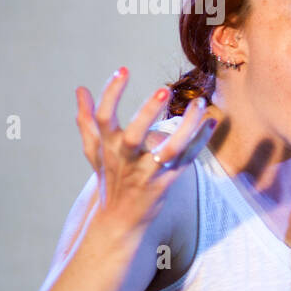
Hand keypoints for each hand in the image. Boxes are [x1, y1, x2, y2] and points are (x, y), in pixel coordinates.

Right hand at [74, 68, 214, 238]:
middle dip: (147, 113)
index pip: (104, 118)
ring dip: (186, 127)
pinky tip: (212, 122)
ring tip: (200, 103)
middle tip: (163, 89)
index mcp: (108, 148)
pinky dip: (200, 142)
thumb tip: (79, 90)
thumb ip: (87, 120)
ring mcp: (147, 172)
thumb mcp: (95, 151)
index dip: (111, 93)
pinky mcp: (167, 182)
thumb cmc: (110, 179)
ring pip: (168, 150)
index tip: (123, 69)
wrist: (120, 220)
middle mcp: (126, 160)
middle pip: (133, 136)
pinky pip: (187, 160)